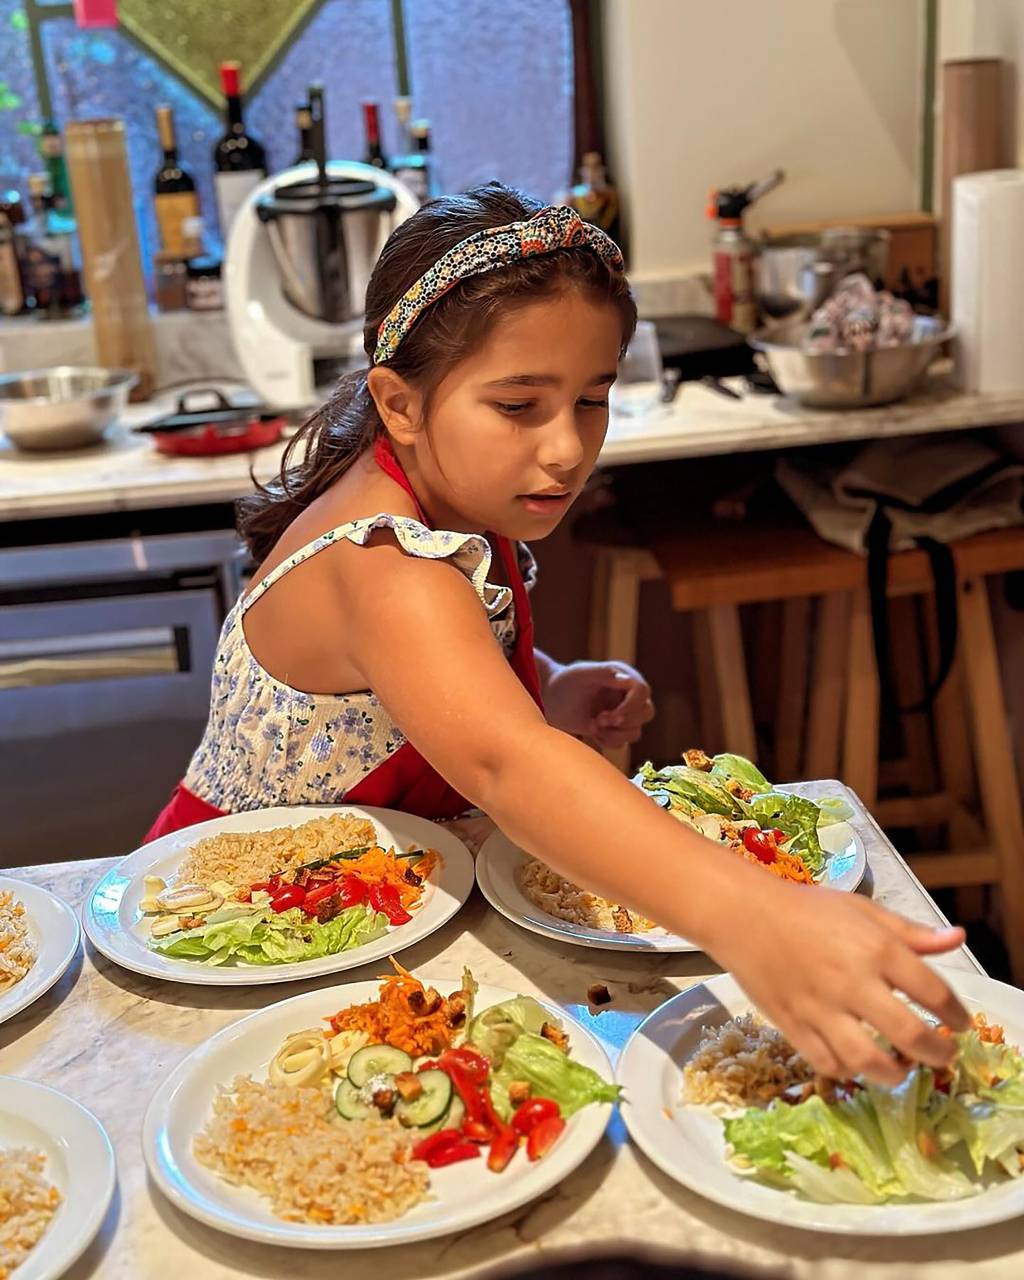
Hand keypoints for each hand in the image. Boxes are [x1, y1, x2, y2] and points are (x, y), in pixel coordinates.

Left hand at [543, 660, 654, 747]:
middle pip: (646, 713)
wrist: (549, 698)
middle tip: (599, 720)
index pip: (642, 691)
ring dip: (614, 734)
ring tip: (593, 725)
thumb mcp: (581, 674)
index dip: (631, 706)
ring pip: (635, 732)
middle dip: (624, 722)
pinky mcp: (614, 729)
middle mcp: (627, 694)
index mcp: (623, 676)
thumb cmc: (564, 681)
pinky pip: (622, 743)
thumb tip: (627, 679)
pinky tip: (592, 731)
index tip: (612, 716)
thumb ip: (603, 673)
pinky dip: (608, 741)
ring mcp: (623, 713)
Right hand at [710, 883, 969, 1083]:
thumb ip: (911, 931)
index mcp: (875, 948)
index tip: (960, 1023)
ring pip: (867, 1060)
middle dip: (936, 1053)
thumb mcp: (863, 910)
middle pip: (908, 1034)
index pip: (932, 990)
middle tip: (943, 1055)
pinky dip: (848, 1070)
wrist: (744, 915)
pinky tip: (857, 1062)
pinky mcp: (792, 1025)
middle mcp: (852, 982)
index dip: (956, 1013)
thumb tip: (957, 938)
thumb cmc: (807, 909)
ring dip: (895, 1073)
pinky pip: (827, 1063)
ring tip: (902, 1069)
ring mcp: (820, 1008)